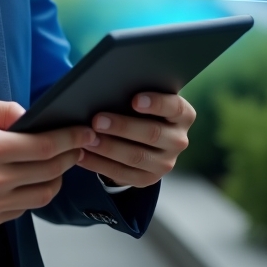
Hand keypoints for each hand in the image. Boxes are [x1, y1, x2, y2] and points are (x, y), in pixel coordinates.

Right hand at [0, 94, 95, 230]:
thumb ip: (5, 110)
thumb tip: (32, 118)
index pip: (44, 147)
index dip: (69, 140)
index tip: (84, 133)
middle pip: (49, 172)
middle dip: (70, 157)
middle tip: (79, 146)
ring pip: (42, 195)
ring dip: (56, 178)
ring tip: (57, 164)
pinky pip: (23, 209)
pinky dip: (32, 194)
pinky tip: (30, 180)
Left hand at [76, 92, 195, 188]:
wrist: (142, 138)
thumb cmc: (139, 108)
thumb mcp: (144, 98)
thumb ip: (134, 92)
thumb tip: (108, 87)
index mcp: (183, 115)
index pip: (175, 108)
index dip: (156, 104)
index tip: (134, 100)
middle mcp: (178, 140)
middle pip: (152, 133)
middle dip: (122, 126)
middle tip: (97, 120)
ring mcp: (165, 163)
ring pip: (136, 156)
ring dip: (108, 148)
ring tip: (87, 139)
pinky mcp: (148, 179)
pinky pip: (123, 174)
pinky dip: (99, 164)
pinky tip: (82, 155)